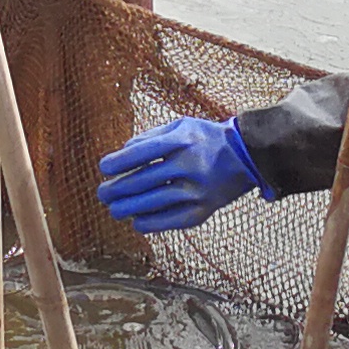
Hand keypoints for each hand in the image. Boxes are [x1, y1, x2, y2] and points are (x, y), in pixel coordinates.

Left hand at [98, 117, 264, 233]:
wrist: (245, 155)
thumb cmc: (205, 138)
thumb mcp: (180, 126)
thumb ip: (150, 137)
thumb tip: (122, 154)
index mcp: (183, 140)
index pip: (143, 152)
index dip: (120, 162)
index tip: (103, 168)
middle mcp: (190, 165)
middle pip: (145, 180)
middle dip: (118, 189)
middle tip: (102, 193)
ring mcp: (198, 190)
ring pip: (155, 202)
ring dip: (129, 208)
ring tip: (114, 209)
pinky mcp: (204, 210)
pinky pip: (172, 220)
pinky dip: (151, 223)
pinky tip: (137, 222)